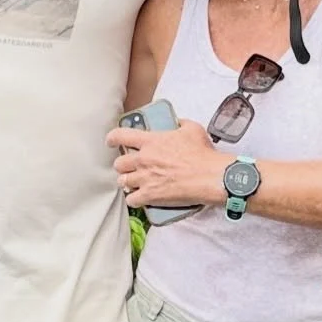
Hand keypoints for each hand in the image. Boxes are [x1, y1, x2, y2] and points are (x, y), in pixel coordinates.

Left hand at [105, 119, 225, 208]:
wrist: (210, 177)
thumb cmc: (203, 154)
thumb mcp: (192, 129)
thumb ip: (179, 123)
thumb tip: (176, 122)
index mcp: (151, 141)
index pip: (120, 136)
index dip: (112, 138)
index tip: (111, 141)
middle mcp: (143, 159)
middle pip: (119, 163)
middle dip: (123, 165)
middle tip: (130, 167)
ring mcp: (145, 178)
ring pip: (122, 181)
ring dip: (127, 182)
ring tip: (134, 182)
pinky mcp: (150, 195)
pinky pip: (131, 200)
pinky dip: (134, 199)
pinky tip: (139, 198)